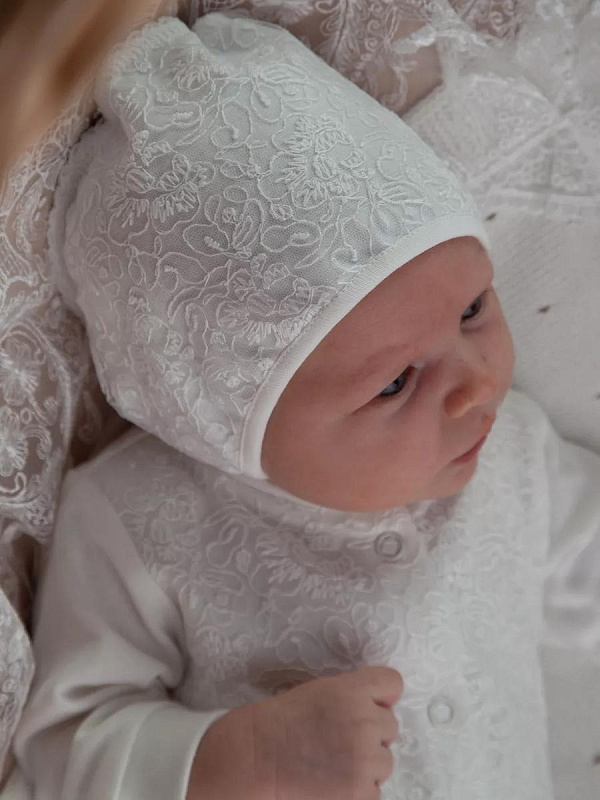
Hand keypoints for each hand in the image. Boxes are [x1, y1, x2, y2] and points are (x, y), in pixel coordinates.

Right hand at [187, 666, 402, 799]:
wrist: (256, 757)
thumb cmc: (283, 721)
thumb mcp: (320, 691)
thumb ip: (354, 694)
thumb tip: (383, 706)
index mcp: (352, 690)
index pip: (392, 682)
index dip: (383, 696)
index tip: (371, 705)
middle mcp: (364, 721)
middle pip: (391, 725)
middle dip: (371, 734)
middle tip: (338, 739)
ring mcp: (364, 757)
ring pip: (386, 761)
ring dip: (367, 764)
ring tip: (333, 762)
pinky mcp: (361, 791)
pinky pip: (376, 790)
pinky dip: (359, 790)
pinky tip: (333, 781)